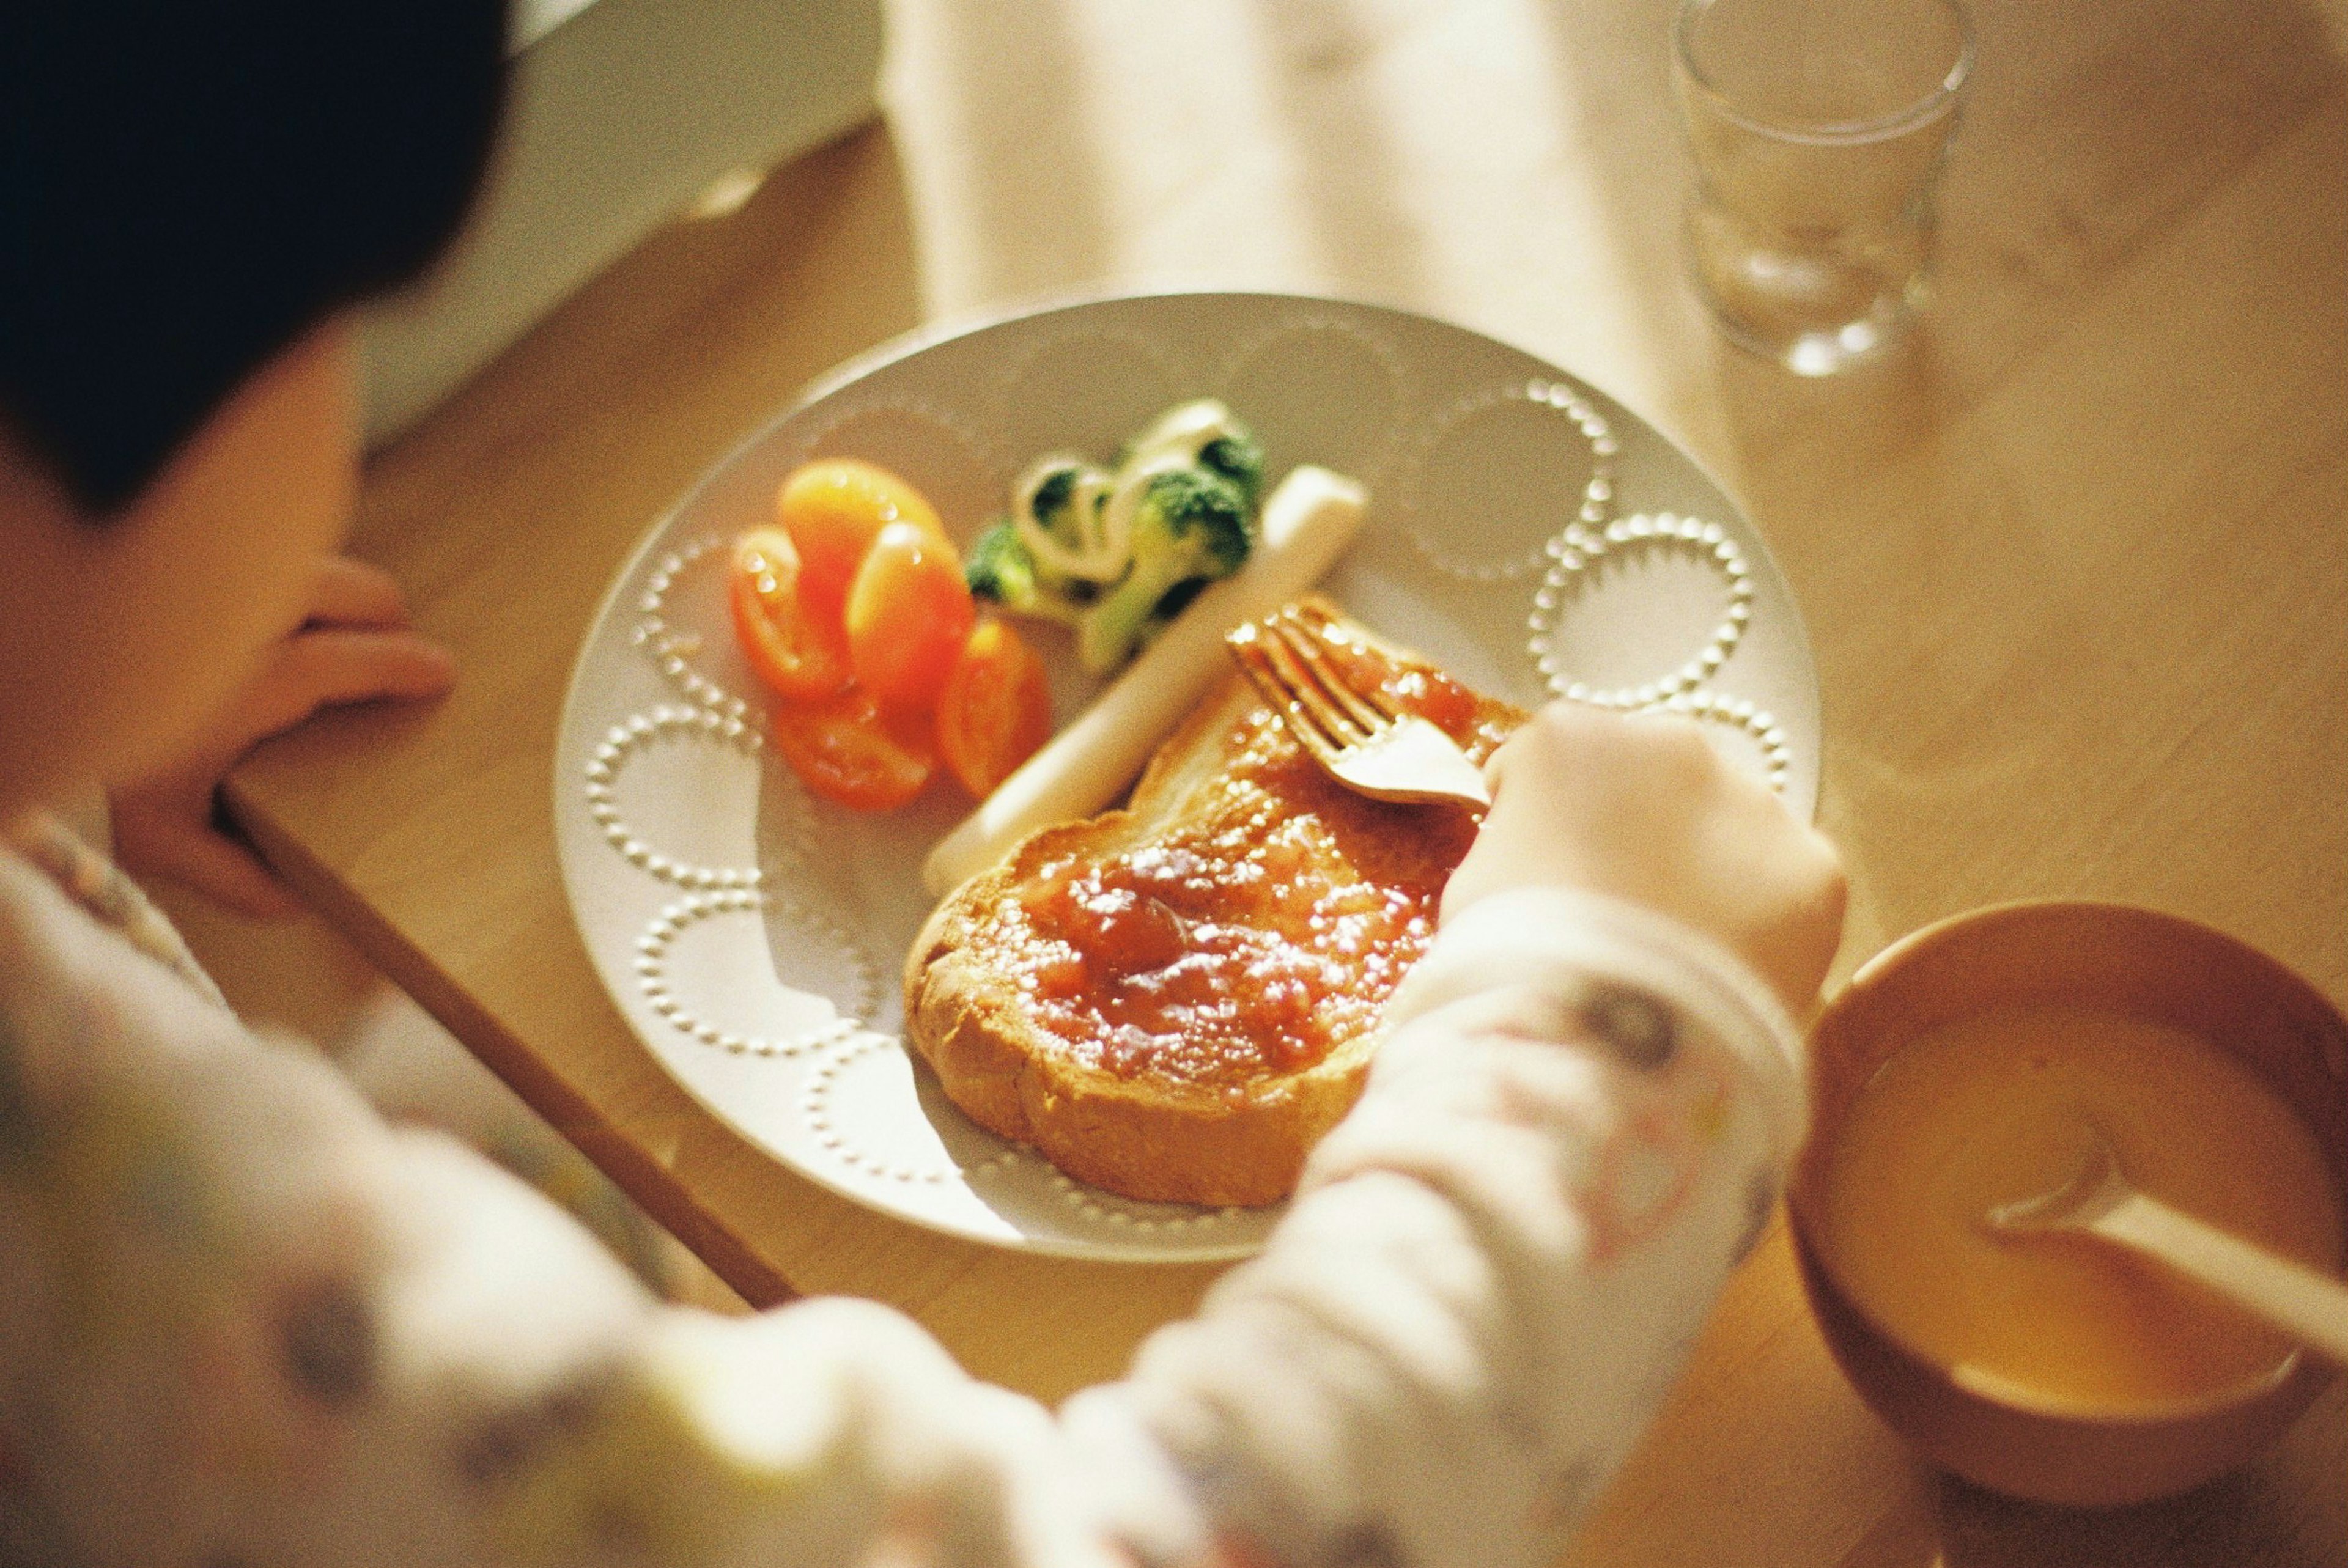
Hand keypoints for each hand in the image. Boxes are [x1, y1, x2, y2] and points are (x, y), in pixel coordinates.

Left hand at [110, 555, 455, 916]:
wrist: (14, 714)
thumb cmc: (77, 781)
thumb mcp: (154, 840)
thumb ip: (232, 873)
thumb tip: (297, 901)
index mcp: (238, 688)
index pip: (337, 661)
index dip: (397, 665)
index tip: (441, 672)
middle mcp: (223, 627)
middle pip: (326, 583)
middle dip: (377, 604)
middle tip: (400, 633)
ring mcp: (195, 591)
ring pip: (283, 559)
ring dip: (324, 583)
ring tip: (341, 618)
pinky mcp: (167, 576)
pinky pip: (241, 557)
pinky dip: (273, 573)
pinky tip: (269, 603)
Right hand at [1442, 703, 1845, 1014]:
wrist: (1594, 1046)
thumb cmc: (1510, 965)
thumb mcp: (1480, 884)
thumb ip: (1520, 842)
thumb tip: (1545, 858)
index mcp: (1571, 736)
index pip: (1559, 762)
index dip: (1548, 821)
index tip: (1546, 873)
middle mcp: (1671, 741)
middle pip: (1653, 781)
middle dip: (1640, 832)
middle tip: (1620, 915)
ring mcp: (1752, 800)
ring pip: (1726, 828)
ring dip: (1704, 870)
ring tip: (1676, 953)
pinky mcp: (1813, 867)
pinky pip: (1781, 886)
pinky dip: (1761, 922)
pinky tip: (1723, 971)